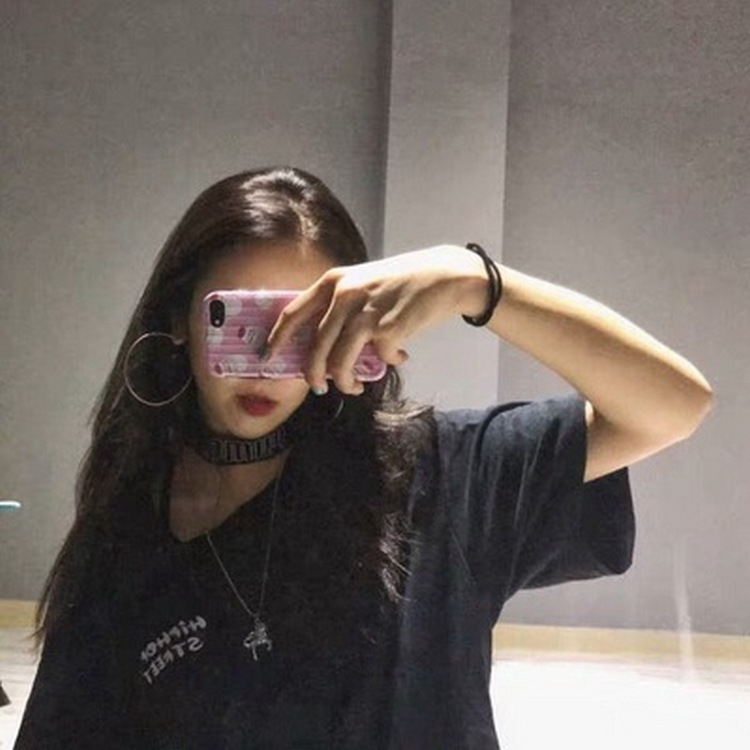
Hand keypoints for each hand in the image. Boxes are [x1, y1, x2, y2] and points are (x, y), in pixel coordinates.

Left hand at [264, 245, 485, 394]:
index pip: (293, 313)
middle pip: (315, 348)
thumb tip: (321, 343)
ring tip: (356, 386)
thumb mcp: (363, 283)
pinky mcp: (389, 330)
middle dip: (314, 375)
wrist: (444, 276)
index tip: (267, 356)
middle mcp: (344, 296)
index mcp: (333, 282)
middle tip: (319, 387)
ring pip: (340, 363)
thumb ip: (340, 306)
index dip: (277, 338)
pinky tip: (399, 356)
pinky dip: (388, 364)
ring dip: (346, 382)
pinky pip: (379, 361)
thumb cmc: (402, 282)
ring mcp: (365, 313)